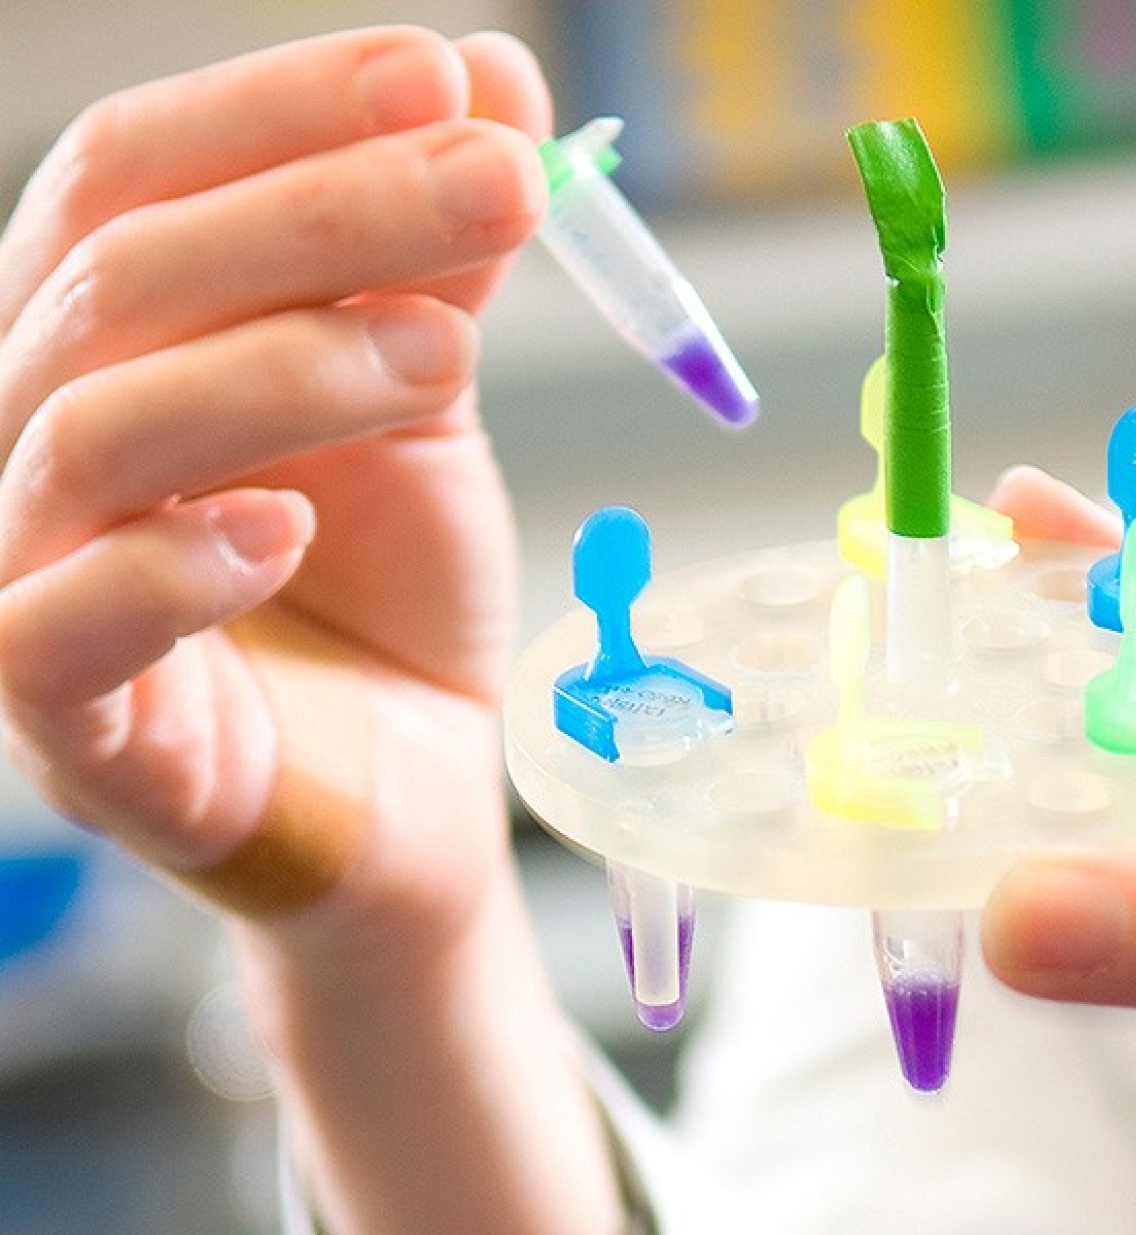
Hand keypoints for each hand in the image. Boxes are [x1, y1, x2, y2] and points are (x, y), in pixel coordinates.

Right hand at [0, 26, 548, 952]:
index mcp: (112, 341)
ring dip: (283, 367)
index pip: (134, 177)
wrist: (420, 794)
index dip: (276, 108)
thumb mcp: (425, 400)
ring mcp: (36, 589)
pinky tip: (289, 526)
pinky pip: (59, 636)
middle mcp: (39, 442)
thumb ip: (439, 258)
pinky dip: (173, 570)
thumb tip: (496, 78)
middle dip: (323, 212)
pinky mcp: (82, 739)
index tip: (440, 75)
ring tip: (444, 348)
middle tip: (500, 185)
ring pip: (93, 431)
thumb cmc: (393, 592)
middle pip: (123, 278)